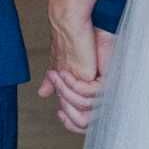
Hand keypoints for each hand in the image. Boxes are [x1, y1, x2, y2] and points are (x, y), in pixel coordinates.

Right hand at [39, 19, 114, 133]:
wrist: (72, 24)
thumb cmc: (69, 41)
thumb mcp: (60, 67)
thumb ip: (53, 84)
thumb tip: (43, 94)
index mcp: (92, 94)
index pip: (86, 122)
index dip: (72, 123)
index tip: (59, 114)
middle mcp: (100, 93)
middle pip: (88, 121)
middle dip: (69, 112)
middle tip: (58, 100)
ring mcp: (104, 86)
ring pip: (86, 107)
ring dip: (66, 93)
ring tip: (58, 77)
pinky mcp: (105, 78)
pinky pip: (88, 93)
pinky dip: (73, 85)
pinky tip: (66, 74)